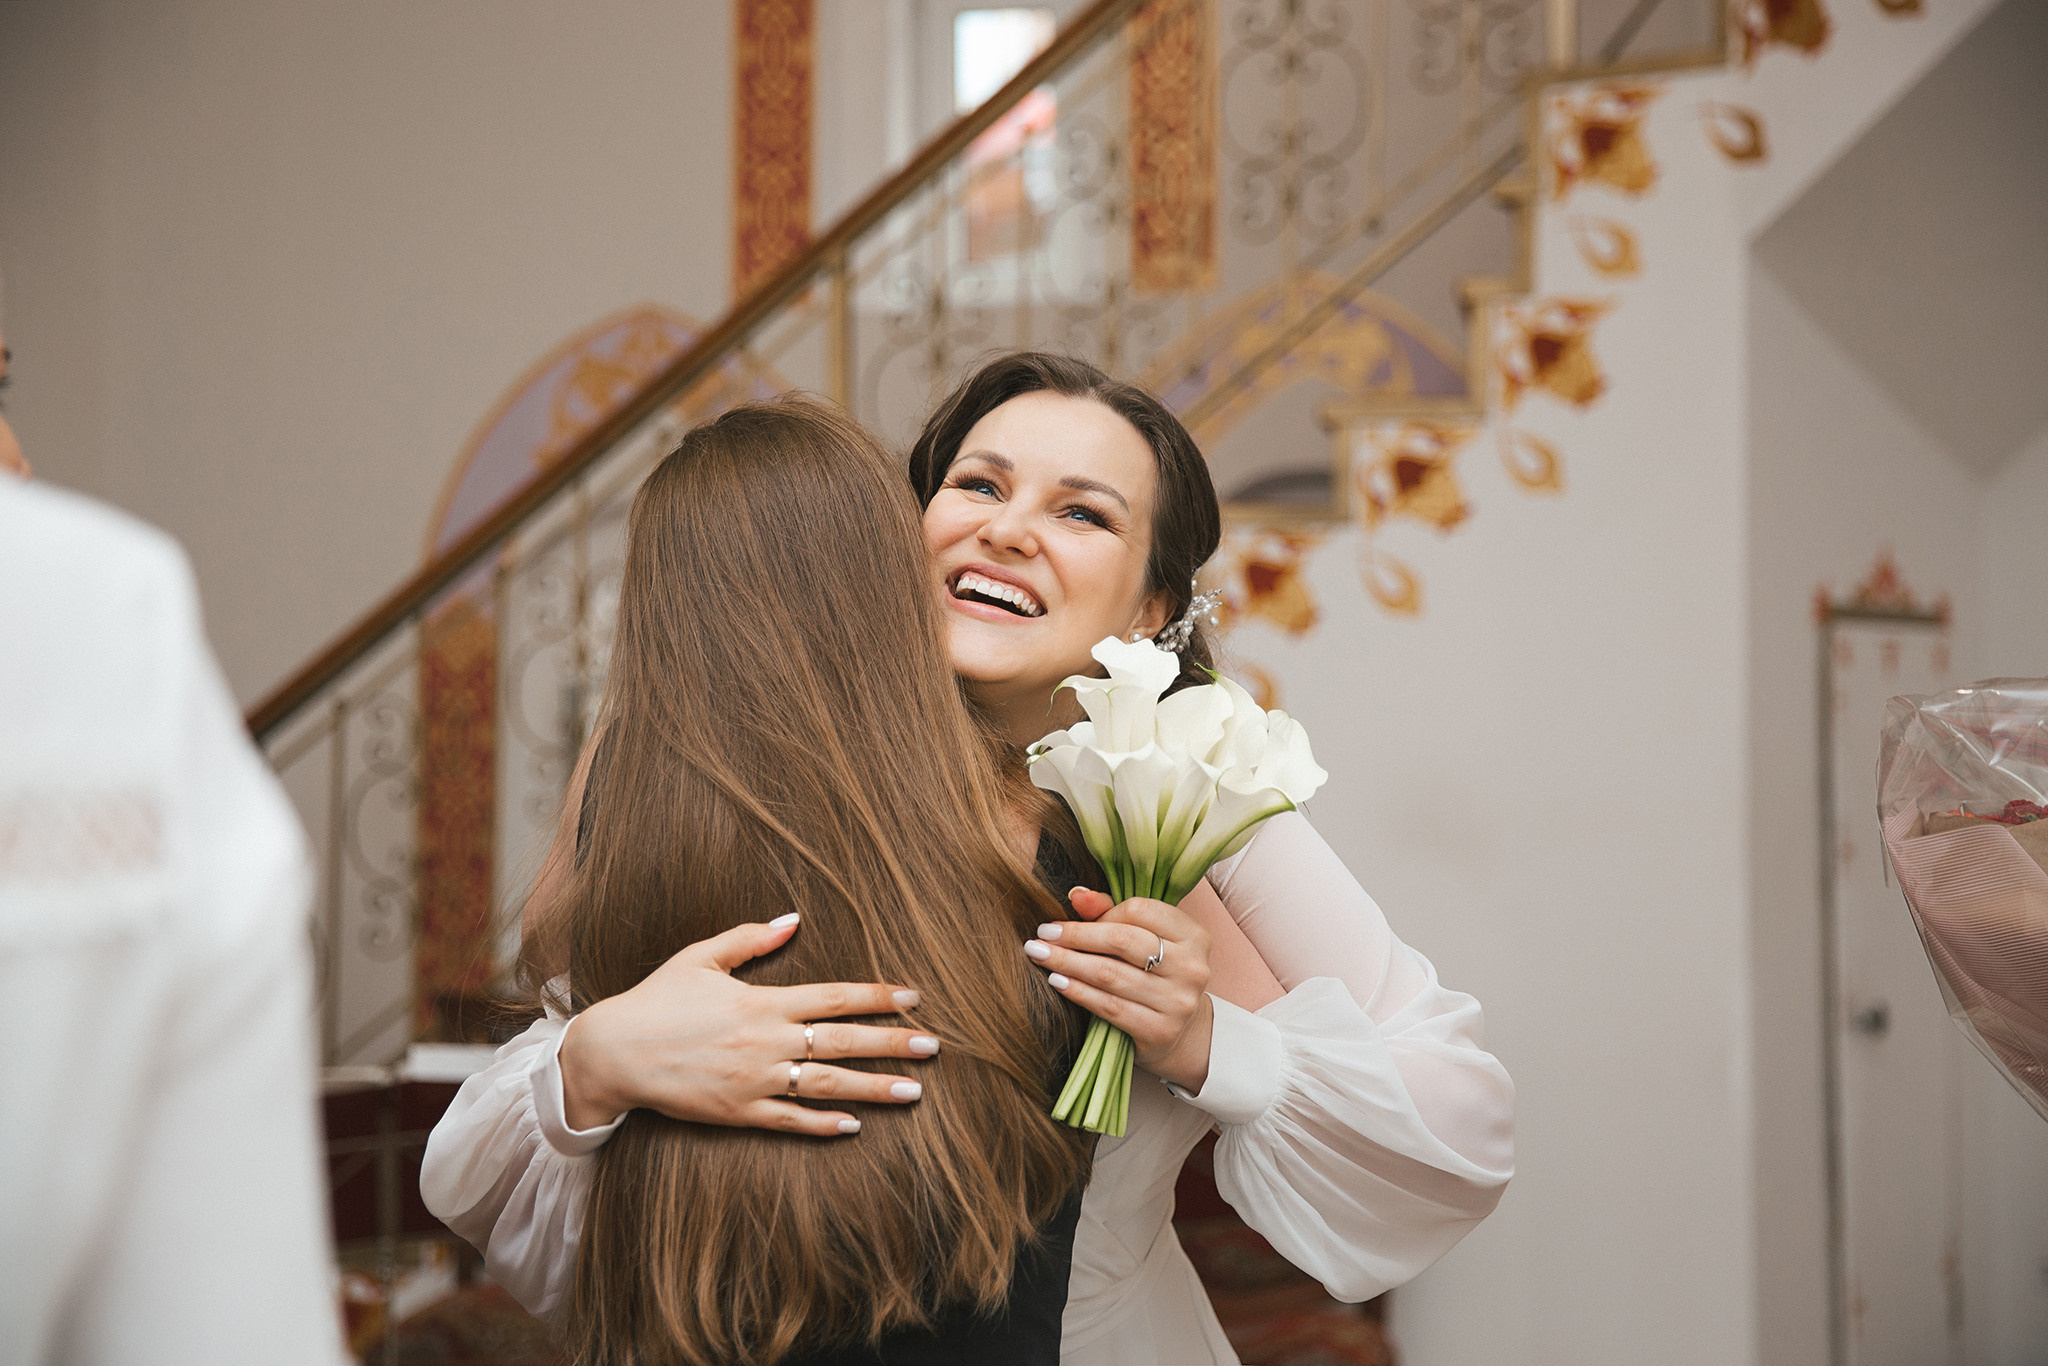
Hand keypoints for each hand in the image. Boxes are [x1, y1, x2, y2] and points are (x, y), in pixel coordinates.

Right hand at [560, 915, 939, 1137]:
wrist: (613, 1053)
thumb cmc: (656, 1001)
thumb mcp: (700, 957)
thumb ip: (750, 939)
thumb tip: (794, 920)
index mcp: (761, 1001)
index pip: (834, 997)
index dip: (877, 996)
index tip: (914, 997)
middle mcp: (766, 1040)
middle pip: (842, 1041)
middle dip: (892, 1044)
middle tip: (934, 1048)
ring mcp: (754, 1080)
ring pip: (827, 1085)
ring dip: (874, 1088)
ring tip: (914, 1092)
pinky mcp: (738, 1112)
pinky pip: (790, 1121)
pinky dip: (823, 1124)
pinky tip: (855, 1125)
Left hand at [1023, 889, 1214, 1092]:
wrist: (1181, 1033)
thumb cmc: (1156, 975)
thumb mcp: (1145, 940)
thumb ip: (1112, 912)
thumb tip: (1076, 894)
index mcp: (1194, 935)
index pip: (1139, 911)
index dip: (1098, 914)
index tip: (1065, 922)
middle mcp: (1192, 967)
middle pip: (1122, 941)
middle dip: (1074, 937)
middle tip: (1040, 936)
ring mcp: (1180, 1002)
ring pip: (1110, 974)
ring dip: (1068, 963)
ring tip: (1040, 955)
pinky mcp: (1161, 1031)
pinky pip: (1109, 1006)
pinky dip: (1078, 992)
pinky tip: (1057, 982)